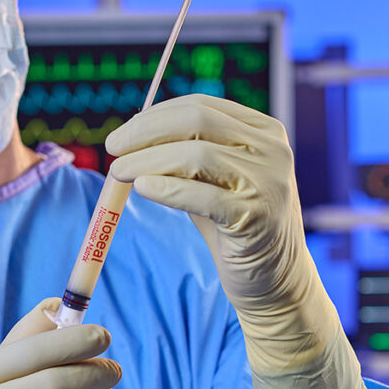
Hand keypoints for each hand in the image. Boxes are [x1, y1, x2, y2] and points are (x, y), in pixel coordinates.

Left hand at [107, 94, 362, 388]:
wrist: (275, 281)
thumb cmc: (235, 227)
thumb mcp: (213, 180)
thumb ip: (184, 155)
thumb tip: (130, 138)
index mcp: (264, 132)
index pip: (200, 107)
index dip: (153, 117)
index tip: (121, 136)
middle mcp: (272, 150)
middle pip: (197, 122)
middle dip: (146, 132)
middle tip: (112, 149)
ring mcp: (269, 181)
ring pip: (195, 156)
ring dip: (147, 161)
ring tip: (118, 173)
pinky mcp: (257, 215)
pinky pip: (201, 195)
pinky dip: (166, 189)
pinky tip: (142, 189)